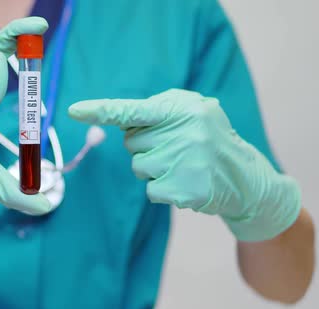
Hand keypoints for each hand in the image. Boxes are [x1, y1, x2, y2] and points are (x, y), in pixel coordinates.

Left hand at [68, 89, 300, 241]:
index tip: (74, 110)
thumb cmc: (209, 139)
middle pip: (132, 142)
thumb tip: (120, 120)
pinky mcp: (184, 190)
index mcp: (183, 109)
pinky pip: (150, 190)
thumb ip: (158, 110)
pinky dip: (162, 189)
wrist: (245, 177)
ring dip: (153, 169)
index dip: (101, 110)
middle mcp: (184, 133)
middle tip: (176, 148)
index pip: (134, 110)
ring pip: (139, 167)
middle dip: (146, 145)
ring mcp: (184, 162)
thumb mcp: (193, 112)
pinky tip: (185, 183)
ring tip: (183, 166)